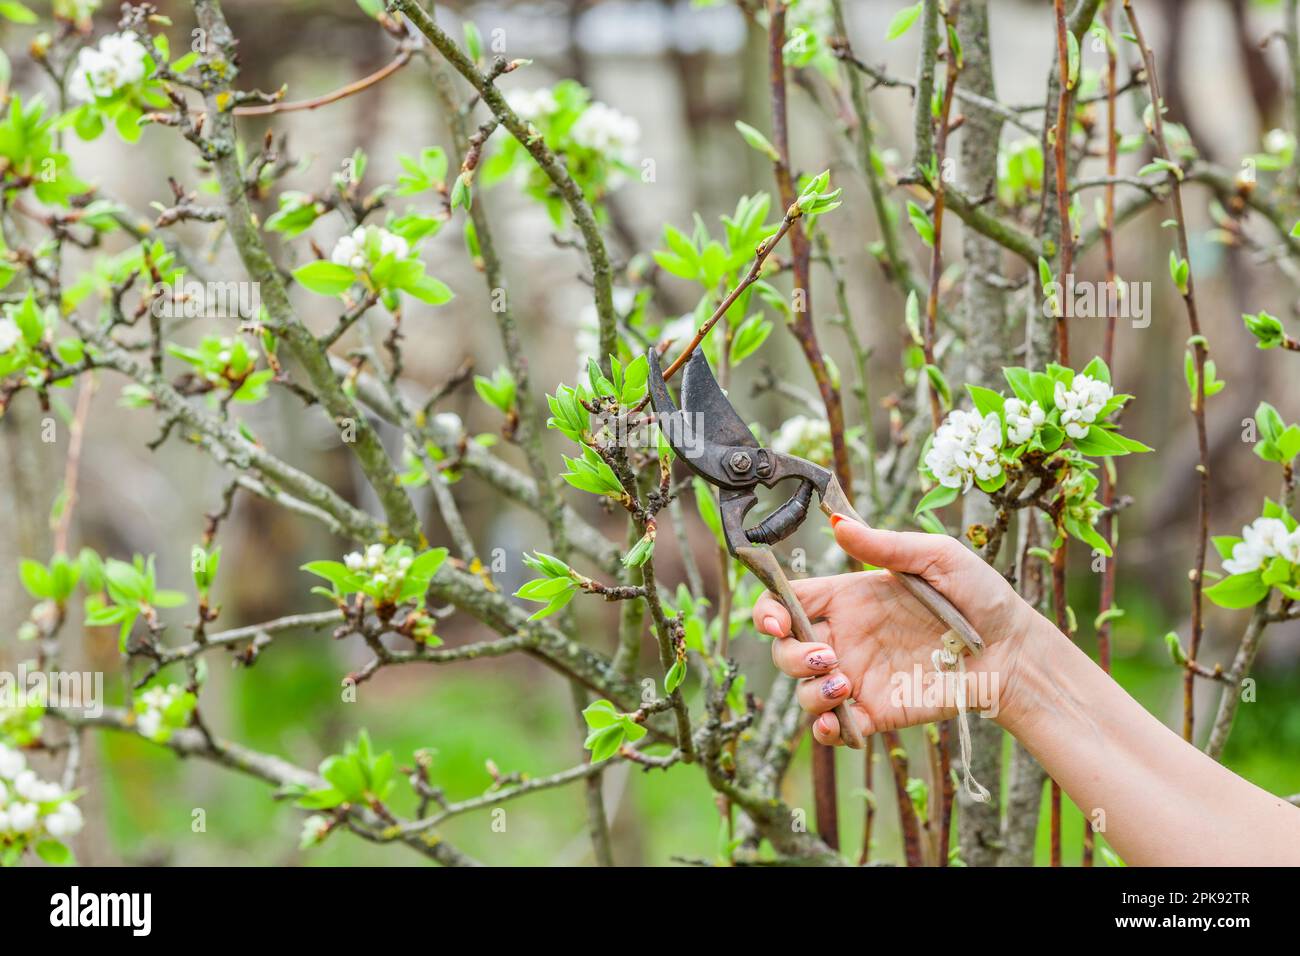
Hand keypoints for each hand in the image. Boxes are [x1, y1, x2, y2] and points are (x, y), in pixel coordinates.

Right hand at [753, 514, 1043, 744]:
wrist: (1014, 652)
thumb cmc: (980, 596)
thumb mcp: (937, 557)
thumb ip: (885, 545)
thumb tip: (837, 522)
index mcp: (850, 600)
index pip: (788, 602)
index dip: (768, 612)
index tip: (775, 623)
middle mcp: (846, 639)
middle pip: (784, 650)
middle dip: (789, 656)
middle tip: (828, 658)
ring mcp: (859, 678)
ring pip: (803, 692)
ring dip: (809, 694)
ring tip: (843, 686)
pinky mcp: (877, 712)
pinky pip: (835, 729)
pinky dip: (825, 731)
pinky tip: (839, 722)